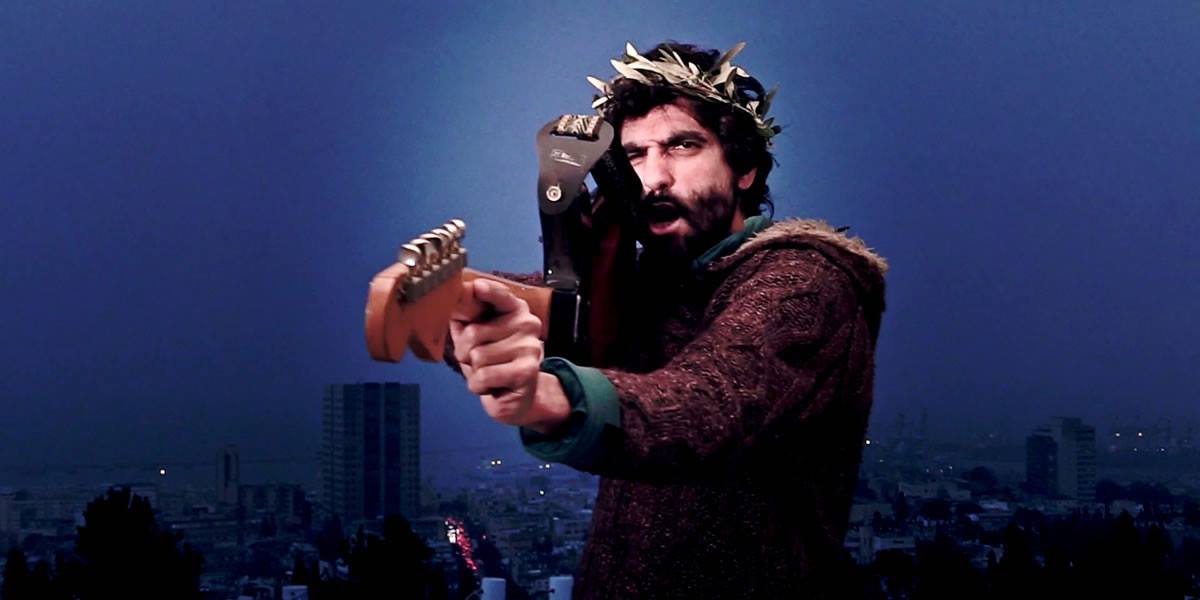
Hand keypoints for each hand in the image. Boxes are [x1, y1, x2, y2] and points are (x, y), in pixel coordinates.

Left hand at [450, 279, 546, 425]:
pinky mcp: (527, 370)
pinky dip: (479, 385)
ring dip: (474, 372)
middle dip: (465, 353)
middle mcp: (527, 323)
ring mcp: (529, 346)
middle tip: (480, 361)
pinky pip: (484, 376)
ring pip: (477, 357)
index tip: (477, 287)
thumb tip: (450, 299)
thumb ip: (464, 316)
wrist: (514, 397)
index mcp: (515, 309)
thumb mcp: (475, 335)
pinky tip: (493, 385)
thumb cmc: (492, 362)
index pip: (500, 295)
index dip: (488, 291)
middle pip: (473, 333)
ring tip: (489, 373)